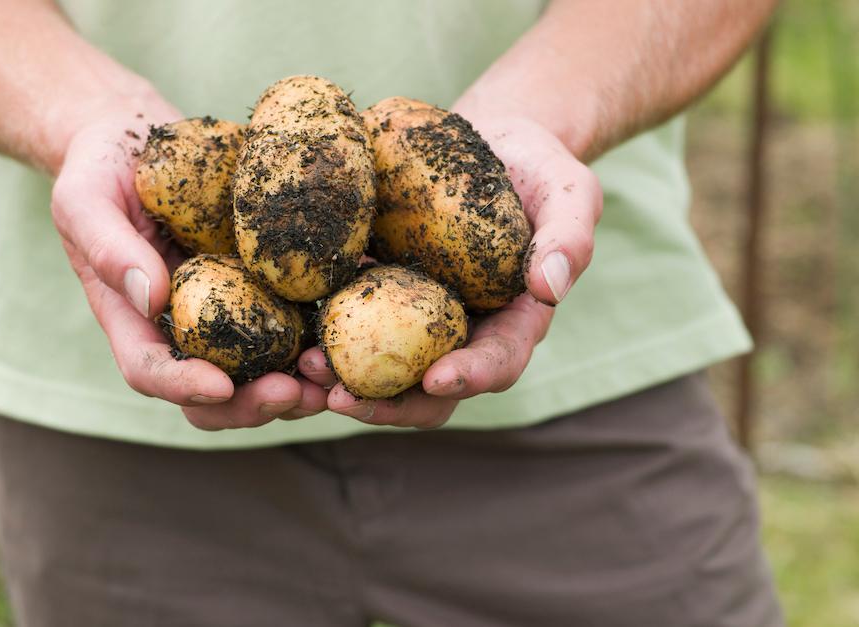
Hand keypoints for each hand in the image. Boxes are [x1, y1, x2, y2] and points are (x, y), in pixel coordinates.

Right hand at [49, 103, 327, 429]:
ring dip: (301, 383)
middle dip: (254, 404)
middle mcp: (185, 328)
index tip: (221, 386)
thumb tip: (156, 297)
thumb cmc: (99, 167)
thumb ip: (110, 247)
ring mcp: (229, 311)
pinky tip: (358, 321)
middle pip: (216, 394)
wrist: (137, 137)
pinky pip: (297, 319)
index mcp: (134, 319)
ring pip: (264, 369)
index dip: (185, 388)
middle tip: (296, 391)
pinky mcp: (265, 284)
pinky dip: (327, 332)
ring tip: (336, 379)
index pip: (152, 371)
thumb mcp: (85, 198)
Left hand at [297, 114, 601, 427]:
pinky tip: (286, 329)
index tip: (436, 379)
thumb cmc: (539, 167)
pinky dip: (319, 332)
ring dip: (341, 379)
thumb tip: (549, 288)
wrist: (492, 139)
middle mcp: (460, 332)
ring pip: (379, 367)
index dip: (468, 376)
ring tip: (304, 370)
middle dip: (386, 402)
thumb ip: (570, 239)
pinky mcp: (377, 293)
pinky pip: (347, 322)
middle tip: (342, 398)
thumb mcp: (571, 193)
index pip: (496, 362)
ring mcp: (414, 318)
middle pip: (427, 389)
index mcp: (512, 321)